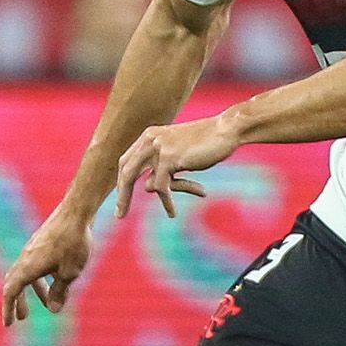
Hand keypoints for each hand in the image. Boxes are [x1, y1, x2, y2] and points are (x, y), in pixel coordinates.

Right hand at [1, 212, 91, 326]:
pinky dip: (42, 277)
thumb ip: (60, 292)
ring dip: (34, 290)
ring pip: (27, 273)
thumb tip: (54, 310)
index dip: (8, 309)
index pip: (11, 292)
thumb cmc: (74, 243)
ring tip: (47, 304)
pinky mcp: (42, 242)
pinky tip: (58, 281)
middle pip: (15, 283)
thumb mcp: (70, 273)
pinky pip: (36, 264)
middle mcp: (26, 258)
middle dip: (18, 301)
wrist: (76, 212)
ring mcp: (33, 249)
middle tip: (22, 317)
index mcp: (28, 267)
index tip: (8, 324)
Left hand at [114, 113, 239, 219]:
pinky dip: (167, 202)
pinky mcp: (169, 158)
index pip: (126, 160)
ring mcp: (158, 147)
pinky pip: (161, 187)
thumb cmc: (206, 143)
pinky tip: (172, 212)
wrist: (226, 130)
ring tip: (169, 214)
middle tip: (119, 215)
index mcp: (149, 135)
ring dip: (159, 200)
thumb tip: (146, 187)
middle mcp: (149, 139)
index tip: (121, 197)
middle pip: (126, 171)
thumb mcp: (178, 156)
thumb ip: (161, 168)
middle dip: (122, 195)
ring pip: (143, 182)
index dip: (121, 180)